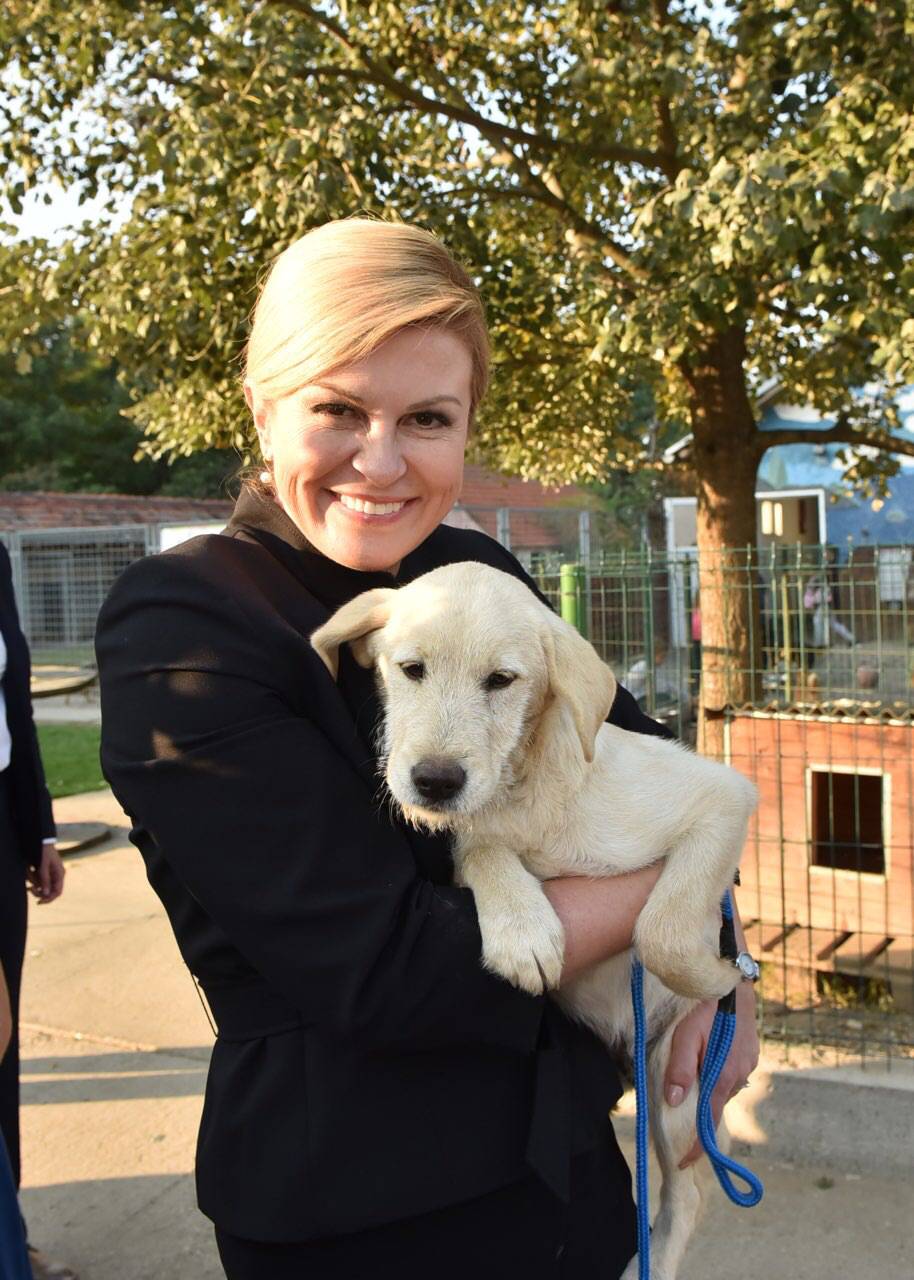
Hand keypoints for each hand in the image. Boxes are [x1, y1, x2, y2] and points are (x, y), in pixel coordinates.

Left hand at [26, 843, 65, 904]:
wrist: (43, 841)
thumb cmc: (44, 852)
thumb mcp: (43, 866)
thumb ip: (45, 879)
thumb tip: (46, 894)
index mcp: (60, 874)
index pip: (57, 892)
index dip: (49, 899)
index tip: (39, 902)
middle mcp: (57, 876)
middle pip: (50, 892)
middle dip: (39, 892)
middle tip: (30, 889)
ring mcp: (52, 874)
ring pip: (44, 886)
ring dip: (36, 884)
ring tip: (29, 876)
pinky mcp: (47, 872)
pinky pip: (41, 881)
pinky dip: (35, 880)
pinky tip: (30, 873)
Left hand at [664, 980, 758, 1167]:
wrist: (733, 978)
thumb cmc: (706, 1006)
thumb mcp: (686, 1034)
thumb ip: (681, 1068)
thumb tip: (673, 1101)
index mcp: (725, 1075)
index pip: (709, 1120)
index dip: (698, 1145)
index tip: (684, 1162)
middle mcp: (741, 1074)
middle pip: (716, 1105)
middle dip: (699, 1116)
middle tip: (678, 1120)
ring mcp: (748, 1063)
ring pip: (723, 1089)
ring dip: (708, 1093)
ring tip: (689, 1089)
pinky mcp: (750, 1052)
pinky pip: (731, 1075)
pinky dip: (717, 1078)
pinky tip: (706, 1068)